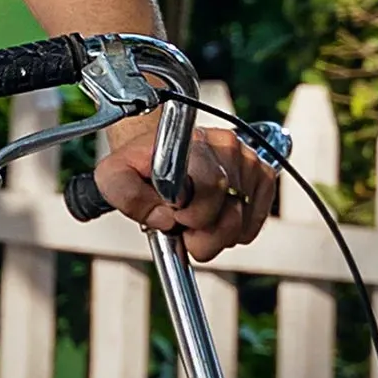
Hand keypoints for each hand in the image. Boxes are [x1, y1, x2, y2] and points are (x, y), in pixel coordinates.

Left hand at [94, 113, 276, 263]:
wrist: (163, 148)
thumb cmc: (140, 165)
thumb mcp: (114, 176)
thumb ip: (127, 196)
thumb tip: (165, 217)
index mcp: (192, 144)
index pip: (211, 187)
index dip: (191, 215)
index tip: (174, 214)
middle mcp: (226, 147)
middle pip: (228, 215)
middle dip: (201, 233)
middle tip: (182, 223)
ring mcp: (248, 161)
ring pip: (240, 224)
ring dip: (215, 234)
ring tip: (195, 217)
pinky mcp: (263, 176)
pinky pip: (252, 225)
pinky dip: (232, 230)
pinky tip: (214, 215)